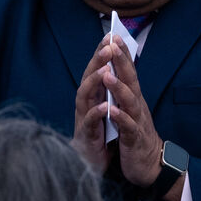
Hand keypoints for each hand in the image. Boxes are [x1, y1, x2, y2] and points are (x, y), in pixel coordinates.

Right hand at [72, 35, 118, 173]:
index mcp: (93, 96)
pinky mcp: (85, 138)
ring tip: (104, 70)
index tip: (111, 35)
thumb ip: (110, 89)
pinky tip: (105, 106)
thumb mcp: (108, 108)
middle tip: (107, 46)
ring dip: (93, 82)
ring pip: (84, 97)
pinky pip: (89, 124)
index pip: (97, 70)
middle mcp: (85, 104)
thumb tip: (117, 65)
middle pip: (88, 78)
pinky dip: (96, 114)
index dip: (102, 53)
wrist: (94, 165)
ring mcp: (83, 120)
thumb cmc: (101, 135)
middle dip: (97, 61)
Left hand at [101, 36, 166, 192]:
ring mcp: (137, 121)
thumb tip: (114, 68)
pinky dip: (120, 117)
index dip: (121, 54)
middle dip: (121, 62)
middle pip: (130, 80)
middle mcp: (137, 106)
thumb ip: (123, 91)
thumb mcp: (128, 109)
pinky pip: (128, 127)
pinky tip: (111, 110)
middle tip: (112, 44)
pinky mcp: (134, 139)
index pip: (127, 72)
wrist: (150, 165)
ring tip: (107, 74)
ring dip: (118, 87)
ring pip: (129, 101)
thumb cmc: (135, 135)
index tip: (113, 35)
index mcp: (133, 98)